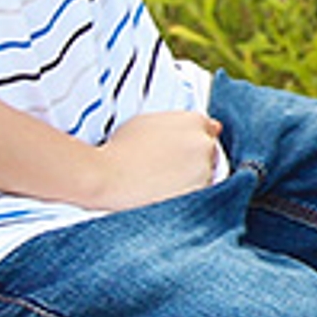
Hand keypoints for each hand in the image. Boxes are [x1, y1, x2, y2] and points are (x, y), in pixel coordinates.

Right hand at [86, 108, 226, 210]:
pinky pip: (200, 193)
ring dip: (190, 178)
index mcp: (193, 121)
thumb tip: (183, 129)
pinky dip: (187, 194)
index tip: (185, 150)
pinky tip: (164, 193)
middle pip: (209, 152)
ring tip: (160, 181)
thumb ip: (173, 124)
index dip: (194, 141)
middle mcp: (204, 143)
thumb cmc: (118, 151)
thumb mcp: (145, 123)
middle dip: (192, 159)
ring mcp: (204, 169)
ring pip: (206, 174)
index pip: (210, 129)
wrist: (106, 177)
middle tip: (166, 168)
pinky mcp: (199, 192)